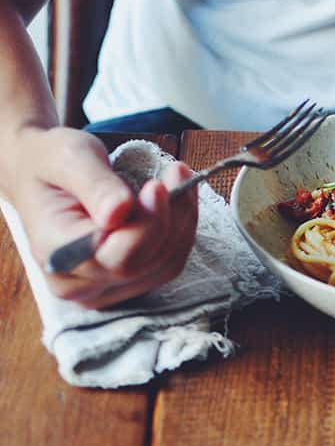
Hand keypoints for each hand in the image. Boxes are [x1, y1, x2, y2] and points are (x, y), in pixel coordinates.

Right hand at [12, 127, 197, 308]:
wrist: (41, 174)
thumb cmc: (52, 164)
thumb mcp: (68, 158)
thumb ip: (95, 185)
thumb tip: (119, 212)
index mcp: (56, 253)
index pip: (117, 256)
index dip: (147, 224)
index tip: (158, 186)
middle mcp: (78, 282)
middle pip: (145, 262)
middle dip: (171, 216)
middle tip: (177, 171)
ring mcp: (104, 288)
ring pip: (165, 264)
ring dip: (182, 220)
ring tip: (179, 177)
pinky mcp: (127, 281)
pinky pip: (168, 262)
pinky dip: (181, 228)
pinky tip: (181, 197)